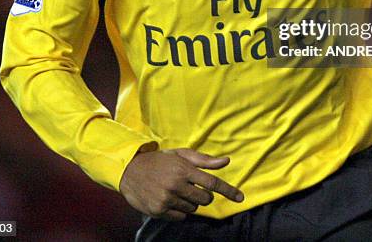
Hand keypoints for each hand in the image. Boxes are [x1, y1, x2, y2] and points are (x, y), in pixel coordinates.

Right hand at [119, 148, 243, 220]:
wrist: (130, 170)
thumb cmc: (160, 160)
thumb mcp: (181, 155)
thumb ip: (204, 160)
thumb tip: (226, 160)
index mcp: (183, 169)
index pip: (212, 182)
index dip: (228, 190)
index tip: (240, 198)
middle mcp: (176, 184)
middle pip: (205, 199)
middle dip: (203, 195)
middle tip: (191, 186)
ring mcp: (167, 198)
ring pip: (193, 208)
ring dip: (190, 201)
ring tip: (176, 190)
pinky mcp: (159, 210)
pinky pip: (181, 217)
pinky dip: (179, 210)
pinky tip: (169, 198)